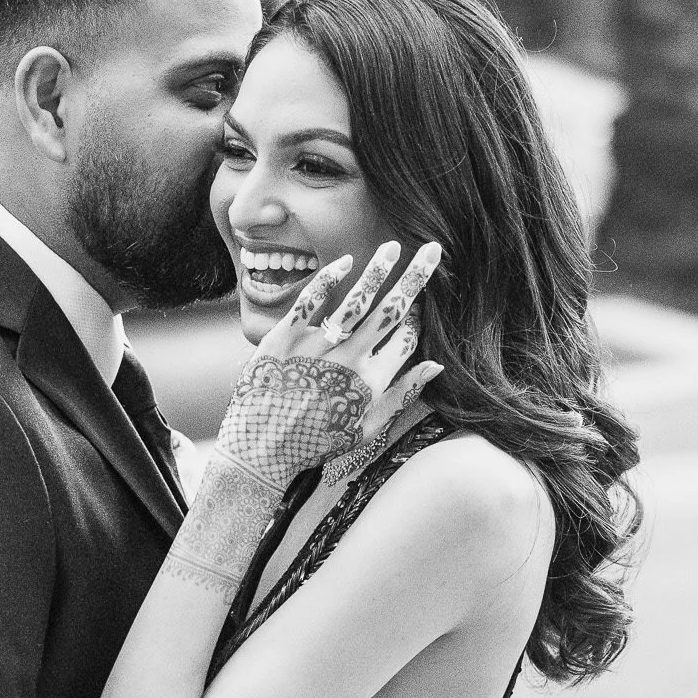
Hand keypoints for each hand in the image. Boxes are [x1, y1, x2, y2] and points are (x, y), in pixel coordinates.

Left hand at [212, 241, 443, 494]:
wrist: (262, 450)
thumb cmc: (318, 443)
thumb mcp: (366, 430)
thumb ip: (402, 396)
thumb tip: (435, 366)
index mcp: (372, 383)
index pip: (407, 339)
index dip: (418, 320)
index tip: (419, 306)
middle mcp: (350, 360)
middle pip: (392, 311)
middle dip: (416, 278)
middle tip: (434, 250)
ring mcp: (317, 347)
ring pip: (357, 300)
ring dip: (379, 270)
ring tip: (393, 247)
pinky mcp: (285, 338)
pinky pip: (311, 300)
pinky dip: (330, 278)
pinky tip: (347, 262)